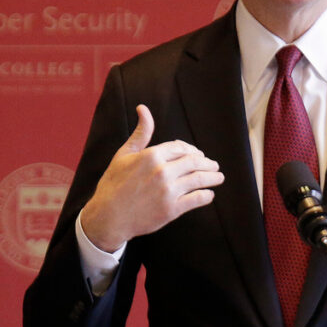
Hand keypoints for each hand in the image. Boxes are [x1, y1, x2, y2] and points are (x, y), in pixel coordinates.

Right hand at [80, 104, 224, 251]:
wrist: (107, 217)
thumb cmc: (113, 184)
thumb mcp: (124, 154)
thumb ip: (140, 133)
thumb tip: (143, 108)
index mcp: (152, 155)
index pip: (182, 148)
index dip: (192, 151)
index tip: (198, 155)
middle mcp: (162, 171)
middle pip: (194, 162)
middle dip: (207, 163)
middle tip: (214, 166)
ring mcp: (168, 191)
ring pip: (199, 179)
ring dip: (213, 177)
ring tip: (219, 177)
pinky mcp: (171, 209)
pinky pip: (197, 199)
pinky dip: (206, 195)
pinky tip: (209, 194)